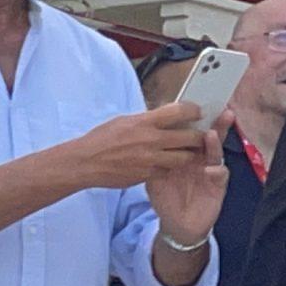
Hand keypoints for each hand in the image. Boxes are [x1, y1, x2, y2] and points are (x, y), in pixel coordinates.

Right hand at [66, 104, 212, 190]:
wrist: (84, 163)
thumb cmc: (101, 139)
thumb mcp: (124, 121)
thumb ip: (147, 119)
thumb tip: (167, 116)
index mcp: (145, 122)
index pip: (180, 112)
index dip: (194, 111)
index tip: (197, 112)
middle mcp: (151, 140)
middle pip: (191, 137)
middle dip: (199, 136)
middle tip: (201, 135)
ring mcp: (151, 160)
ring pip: (184, 157)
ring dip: (189, 154)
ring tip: (188, 151)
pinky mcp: (148, 175)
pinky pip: (168, 170)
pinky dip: (171, 167)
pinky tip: (167, 163)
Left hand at [147, 110, 231, 247]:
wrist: (178, 223)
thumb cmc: (166, 196)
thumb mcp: (153, 173)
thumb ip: (152, 155)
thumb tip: (142, 133)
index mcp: (185, 152)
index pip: (190, 130)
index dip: (194, 118)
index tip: (193, 103)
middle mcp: (200, 158)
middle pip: (208, 136)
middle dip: (213, 123)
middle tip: (215, 109)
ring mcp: (210, 170)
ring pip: (215, 152)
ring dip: (214, 143)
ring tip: (211, 134)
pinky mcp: (218, 186)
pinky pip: (220, 175)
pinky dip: (217, 171)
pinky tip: (211, 169)